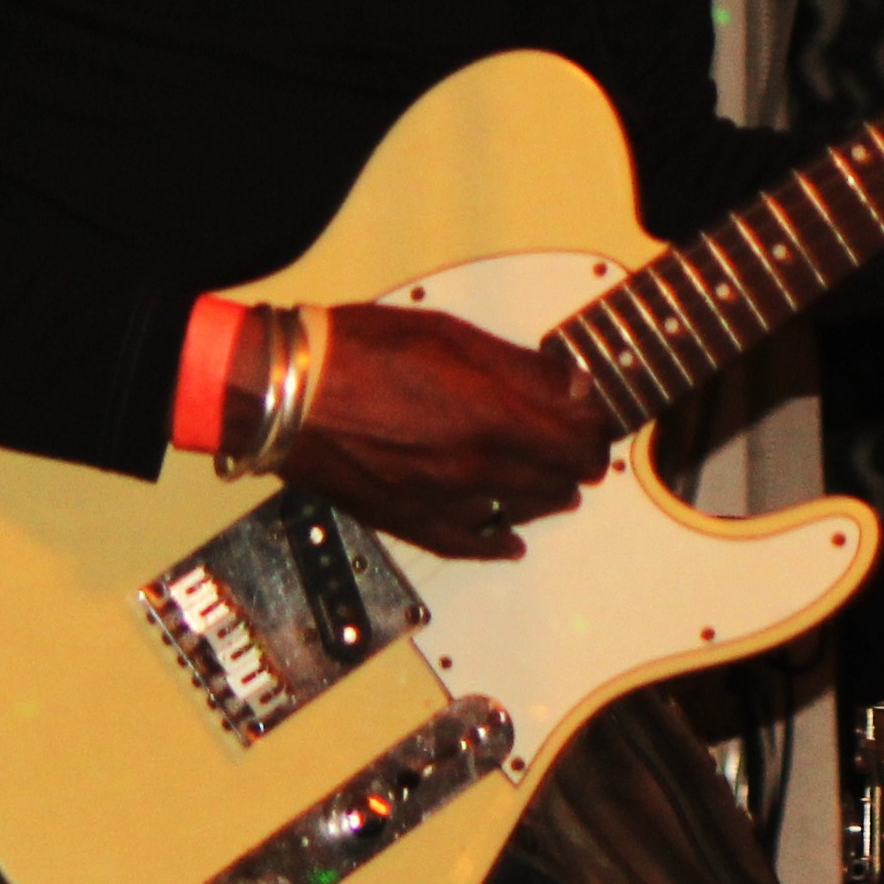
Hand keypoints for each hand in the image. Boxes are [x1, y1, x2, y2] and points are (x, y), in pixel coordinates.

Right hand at [271, 308, 611, 560]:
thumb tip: (574, 385)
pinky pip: (469, 545)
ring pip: (524, 512)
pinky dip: (498, 542)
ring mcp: (445, 502)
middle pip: (559, 479)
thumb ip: (522, 369)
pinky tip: (512, 540)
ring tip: (557, 483)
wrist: (288, 395)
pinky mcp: (411, 522)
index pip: (578, 440)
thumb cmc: (360, 353)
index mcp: (495, 418)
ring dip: (548, 495)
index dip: (595, 428)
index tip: (594, 417)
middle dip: (577, 462)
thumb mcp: (453, 337)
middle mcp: (477, 469)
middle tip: (579, 445)